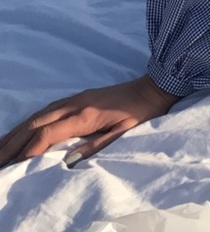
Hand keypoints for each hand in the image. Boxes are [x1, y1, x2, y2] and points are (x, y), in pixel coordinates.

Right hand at [0, 74, 180, 167]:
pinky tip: (20, 132)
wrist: (152, 88)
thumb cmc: (139, 114)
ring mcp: (74, 98)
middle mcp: (75, 103)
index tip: (14, 166)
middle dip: (12, 143)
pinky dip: (28, 123)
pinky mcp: (76, 97)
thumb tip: (67, 161)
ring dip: (16, 132)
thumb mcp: (121, 135)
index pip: (48, 133)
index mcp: (85, 115)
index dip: (29, 150)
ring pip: (37, 115)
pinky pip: (45, 110)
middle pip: (35, 123)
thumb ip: (94, 147)